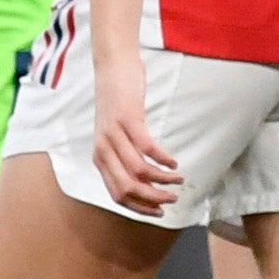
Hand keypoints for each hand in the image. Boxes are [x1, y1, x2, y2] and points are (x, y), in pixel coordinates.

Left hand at [90, 56, 180, 211]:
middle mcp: (103, 150)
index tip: (159, 210)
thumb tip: (142, 180)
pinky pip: (146, 147)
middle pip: (127, 188)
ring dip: (162, 180)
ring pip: (138, 171)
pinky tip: (174, 161)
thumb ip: (122, 156)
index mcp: (100, 158)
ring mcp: (114, 135)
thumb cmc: (117, 101)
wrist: (112, 68)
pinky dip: (163, 158)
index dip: (140, 207)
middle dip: (153, 198)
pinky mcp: (128, 120)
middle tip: (172, 198)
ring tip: (178, 179)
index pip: (117, 194)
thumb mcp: (115, 134)